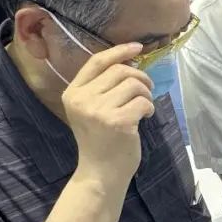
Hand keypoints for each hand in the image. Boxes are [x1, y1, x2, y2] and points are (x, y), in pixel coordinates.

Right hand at [64, 43, 154, 189]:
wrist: (100, 173)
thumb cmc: (101, 141)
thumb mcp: (91, 110)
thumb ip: (103, 87)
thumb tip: (130, 61)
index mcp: (72, 93)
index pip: (97, 61)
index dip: (119, 51)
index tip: (138, 47)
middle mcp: (82, 99)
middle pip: (120, 70)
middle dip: (140, 77)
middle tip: (147, 91)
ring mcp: (99, 111)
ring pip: (134, 84)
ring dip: (146, 93)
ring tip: (144, 107)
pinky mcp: (117, 122)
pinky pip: (143, 102)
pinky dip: (149, 108)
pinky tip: (145, 118)